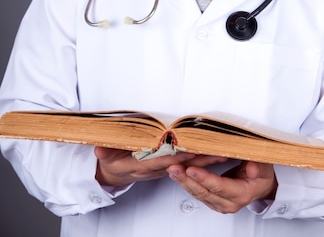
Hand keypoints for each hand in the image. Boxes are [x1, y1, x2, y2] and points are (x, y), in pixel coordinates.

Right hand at [94, 147, 226, 187]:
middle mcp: (157, 168)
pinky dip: (201, 160)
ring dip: (206, 160)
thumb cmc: (113, 161)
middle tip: (220, 152)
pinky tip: (214, 154)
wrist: (115, 173)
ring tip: (224, 153)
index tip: (193, 148)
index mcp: (144, 164)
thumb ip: (105, 152)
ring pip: (188, 165)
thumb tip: (99, 149)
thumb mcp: (105, 156)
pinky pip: (188, 164)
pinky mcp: (169, 167)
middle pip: (182, 164)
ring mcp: (164, 168)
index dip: (178, 155)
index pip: (164, 160)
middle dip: (201, 159)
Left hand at [167, 160, 276, 213]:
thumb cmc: (262, 174)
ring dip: (184, 182)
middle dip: (187, 180)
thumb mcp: (265, 166)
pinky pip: (198, 193)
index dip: (204, 178)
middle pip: (204, 192)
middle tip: (174, 168)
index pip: (219, 186)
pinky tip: (179, 174)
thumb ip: (259, 165)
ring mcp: (220, 204)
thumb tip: (252, 167)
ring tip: (173, 170)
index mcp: (241, 194)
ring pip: (198, 194)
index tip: (191, 169)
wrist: (262, 185)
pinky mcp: (214, 201)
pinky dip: (187, 183)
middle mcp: (229, 203)